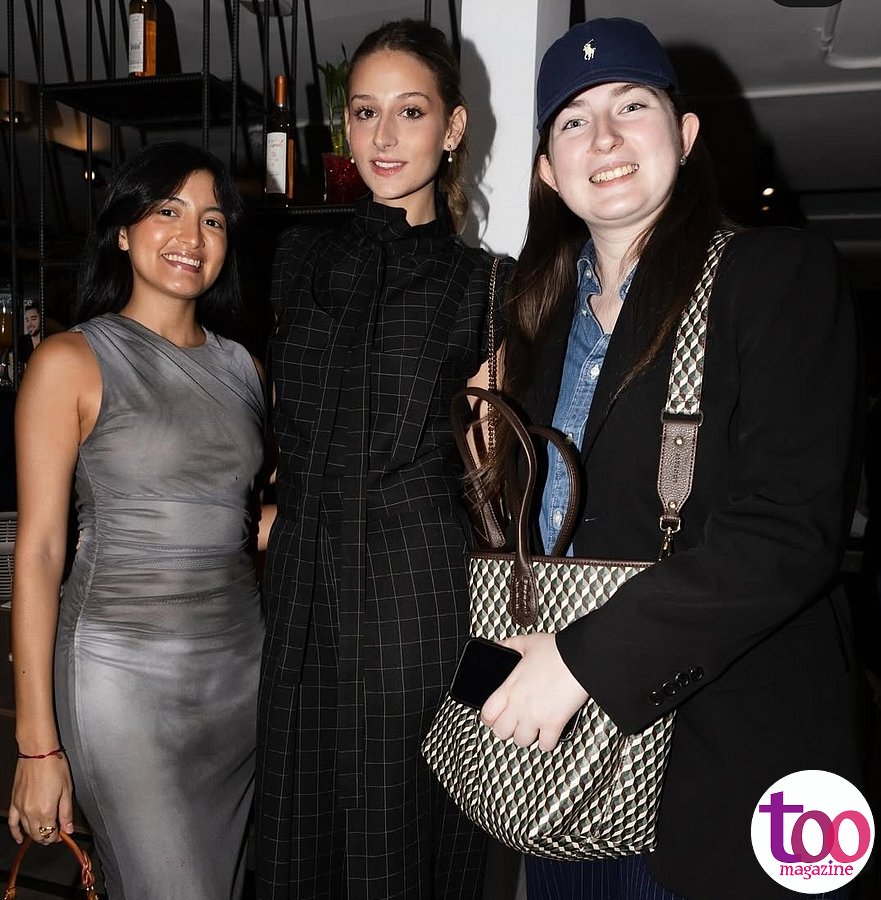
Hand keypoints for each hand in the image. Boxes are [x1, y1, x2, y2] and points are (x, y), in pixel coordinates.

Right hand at [7, 755, 74, 843]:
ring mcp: (20, 808)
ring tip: (44, 833)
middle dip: (48, 837)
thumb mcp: (67, 789)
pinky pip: (12, 823)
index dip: (58, 836)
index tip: (63, 833)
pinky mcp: (14, 802)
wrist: (38, 752)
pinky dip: (16, 833)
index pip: (51, 833)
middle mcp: (31, 812)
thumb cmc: (54, 766)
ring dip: (36, 834)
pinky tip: (20, 838)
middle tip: (56, 833)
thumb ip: (67, 812)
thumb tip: (69, 829)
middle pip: (38, 835)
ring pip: (27, 830)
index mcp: (46, 810)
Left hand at [480, 632, 588, 750]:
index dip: (489, 718)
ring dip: (526, 737)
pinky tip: (548, 733)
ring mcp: (536, 717)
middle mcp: (519, 705)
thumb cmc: (556, 650)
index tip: (494, 717)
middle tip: (513, 723)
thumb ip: (509, 645)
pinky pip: (545, 745)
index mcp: (509, 687)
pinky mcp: (554, 724)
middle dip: (506, 730)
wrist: (580, 658)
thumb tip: (498, 645)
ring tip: (531, 728)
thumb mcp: (527, 643)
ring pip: (521, 742)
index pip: (487, 714)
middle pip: (500, 733)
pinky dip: (547, 742)